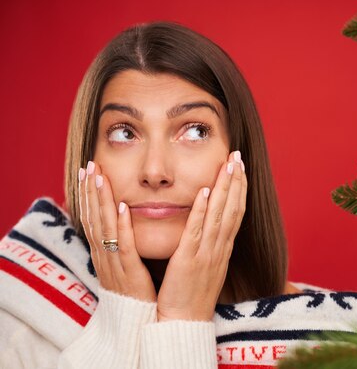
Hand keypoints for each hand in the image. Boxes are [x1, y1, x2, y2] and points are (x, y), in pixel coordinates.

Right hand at [79, 161, 156, 302]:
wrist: (135, 322)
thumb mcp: (123, 262)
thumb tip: (123, 218)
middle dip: (91, 191)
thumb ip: (121, 241)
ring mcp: (114, 264)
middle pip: (93, 218)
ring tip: (100, 177)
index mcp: (103, 252)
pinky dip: (121, 226)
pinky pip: (123, 246)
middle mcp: (104, 255)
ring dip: (101, 201)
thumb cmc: (134, 291)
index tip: (89, 171)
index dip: (90, 194)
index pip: (93, 217)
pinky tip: (121, 208)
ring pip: (104, 227)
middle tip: (90, 165)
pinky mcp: (128, 273)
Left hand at [156, 151, 246, 321]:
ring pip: (221, 215)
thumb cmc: (191, 295)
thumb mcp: (205, 266)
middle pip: (233, 208)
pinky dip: (204, 210)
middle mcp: (219, 248)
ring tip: (229, 164)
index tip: (240, 167)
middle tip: (239, 156)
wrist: (185, 322)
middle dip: (237, 181)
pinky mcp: (190, 261)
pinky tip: (206, 190)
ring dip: (226, 188)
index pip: (236, 212)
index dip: (240, 188)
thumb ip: (207, 245)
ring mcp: (207, 254)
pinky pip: (198, 231)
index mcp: (222, 248)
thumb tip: (209, 226)